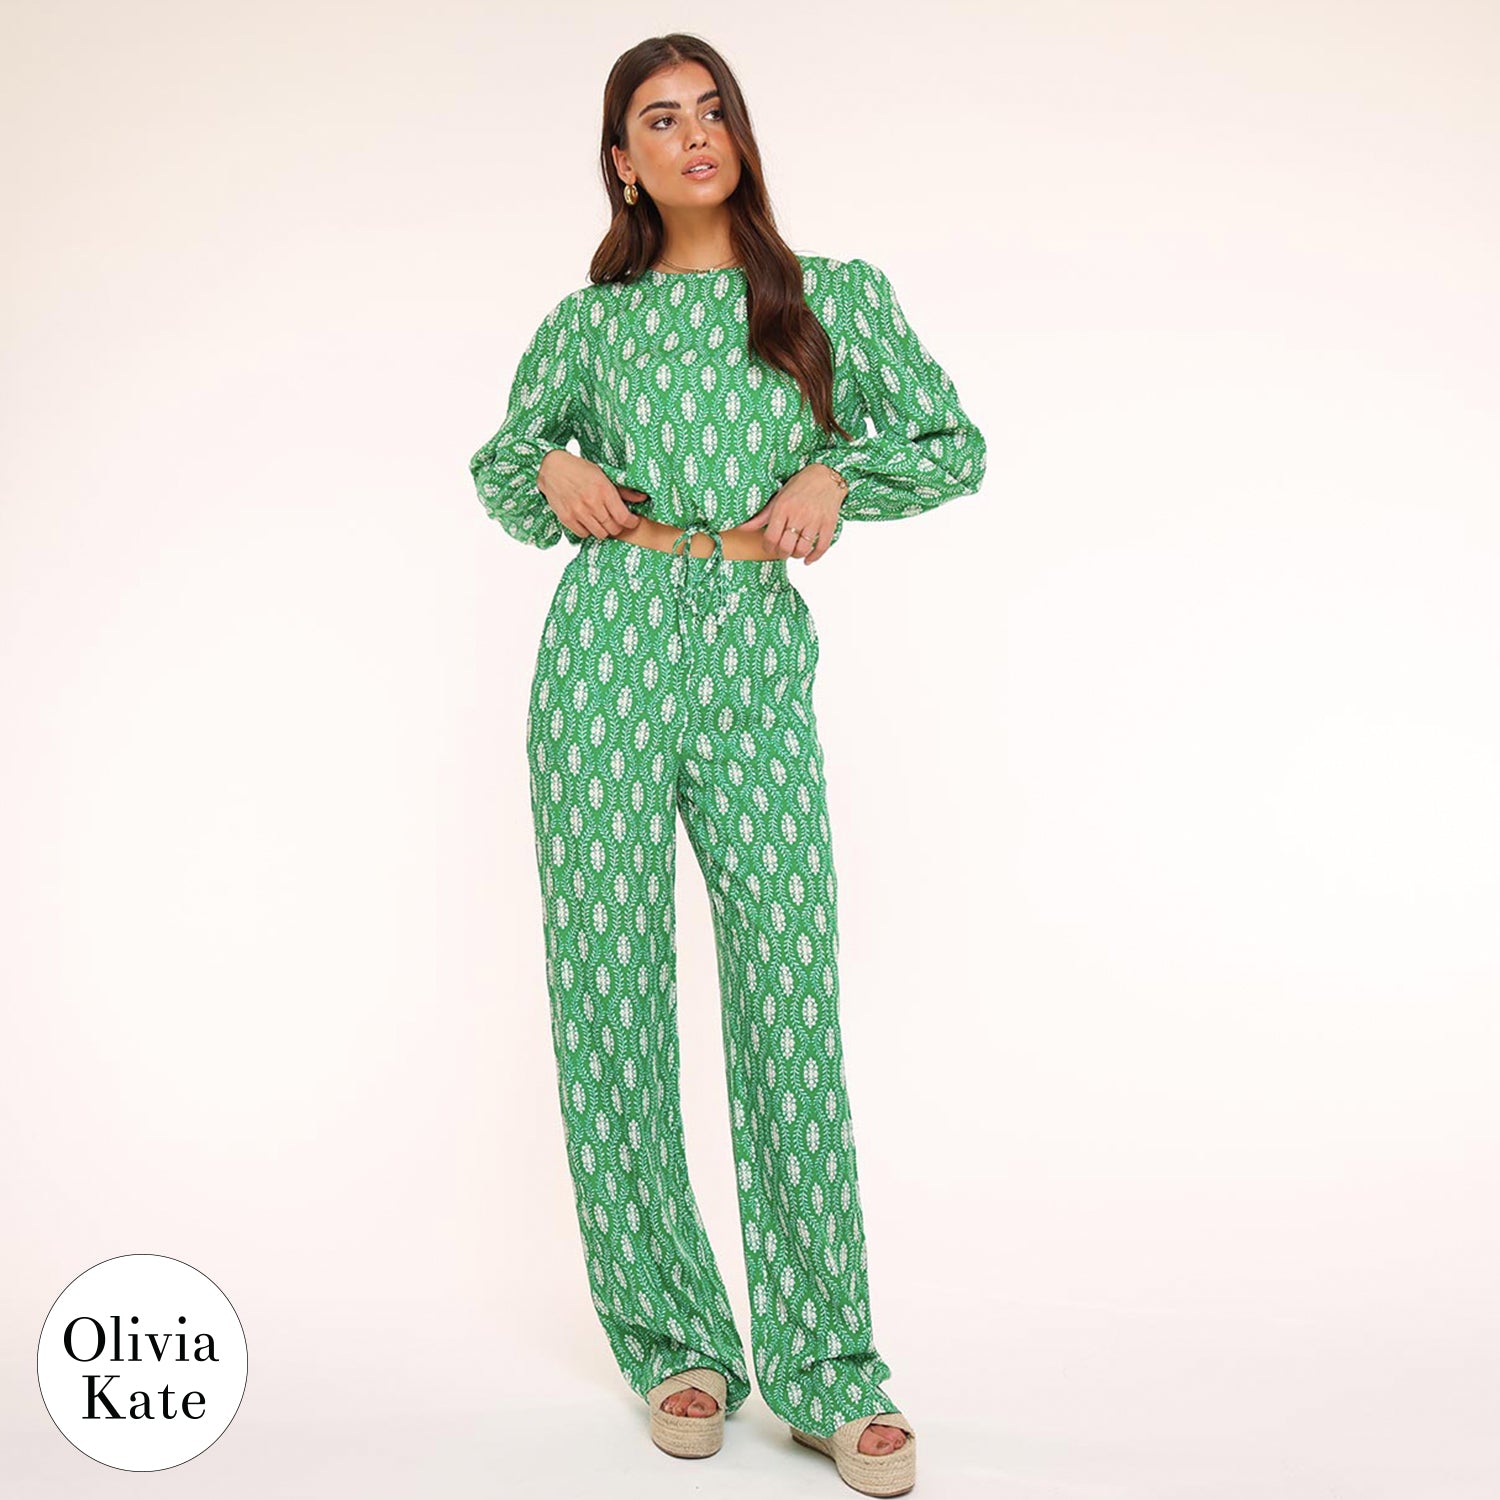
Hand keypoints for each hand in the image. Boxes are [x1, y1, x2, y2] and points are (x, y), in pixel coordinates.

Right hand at [538, 450, 648, 538]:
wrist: (552, 469)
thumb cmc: (579, 470)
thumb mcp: (604, 475)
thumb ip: (623, 490)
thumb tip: (642, 498)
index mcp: (604, 490)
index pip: (624, 517)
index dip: (631, 522)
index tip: (633, 521)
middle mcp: (592, 503)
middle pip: (613, 528)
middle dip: (619, 526)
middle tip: (617, 521)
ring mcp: (578, 512)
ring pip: (600, 534)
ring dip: (604, 530)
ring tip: (603, 521)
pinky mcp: (567, 518)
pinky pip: (584, 534)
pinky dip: (588, 531)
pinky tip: (589, 521)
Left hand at [726, 462, 844, 564]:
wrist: (827, 476)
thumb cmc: (800, 486)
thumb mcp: (778, 498)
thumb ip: (761, 516)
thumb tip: (742, 528)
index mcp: (783, 508)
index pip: (771, 537)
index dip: (768, 547)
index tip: (768, 547)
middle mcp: (798, 515)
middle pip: (786, 546)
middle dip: (781, 554)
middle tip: (781, 552)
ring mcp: (815, 520)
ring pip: (802, 549)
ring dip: (796, 555)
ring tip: (793, 552)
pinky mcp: (828, 524)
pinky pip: (821, 547)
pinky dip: (814, 557)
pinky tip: (807, 559)